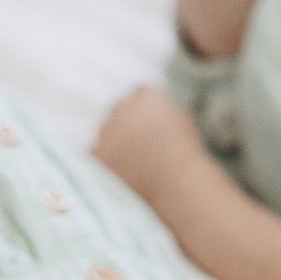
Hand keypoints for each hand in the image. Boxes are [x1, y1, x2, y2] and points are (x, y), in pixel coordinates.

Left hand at [93, 82, 210, 207]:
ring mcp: (106, 132)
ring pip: (106, 134)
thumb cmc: (184, 154)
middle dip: (127, 125)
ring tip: (134, 165)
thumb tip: (159, 110)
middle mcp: (121, 109)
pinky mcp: (96, 155)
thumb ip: (167, 108)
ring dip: (115, 144)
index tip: (151, 125)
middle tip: (140, 146)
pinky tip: (123, 175)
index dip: (146, 111)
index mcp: (145, 97)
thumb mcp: (184, 120)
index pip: (140, 95)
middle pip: (119, 111)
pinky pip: (98, 155)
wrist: (174, 184)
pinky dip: (107, 164)